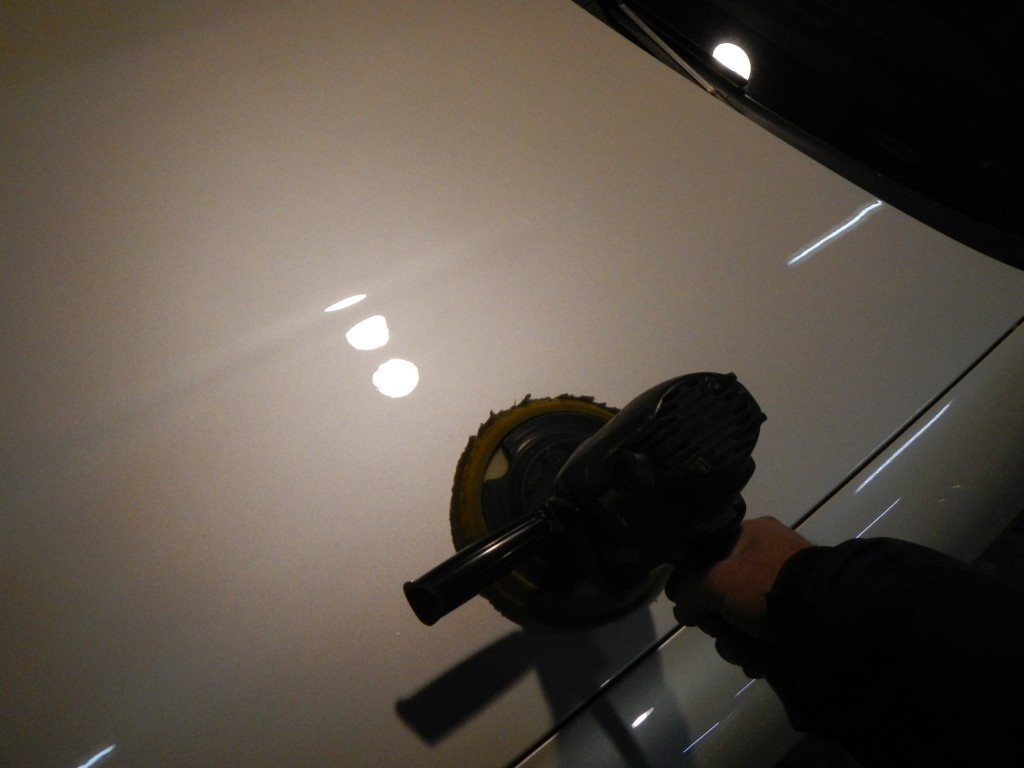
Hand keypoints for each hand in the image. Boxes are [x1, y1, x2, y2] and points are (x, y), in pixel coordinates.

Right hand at [666, 517, 811, 651]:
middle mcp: (764, 558)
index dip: (692, 583)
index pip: (704, 555)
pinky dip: (752, 649)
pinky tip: (756, 660)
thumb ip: (690, 592)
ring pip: (736, 617)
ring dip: (732, 641)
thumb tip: (683, 609)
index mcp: (749, 534)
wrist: (825, 617)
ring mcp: (779, 589)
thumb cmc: (767, 587)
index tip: (691, 606)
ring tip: (743, 652)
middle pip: (719, 592)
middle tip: (721, 629)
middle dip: (716, 620)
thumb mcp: (718, 581)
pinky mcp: (789, 618)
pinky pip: (757, 632)